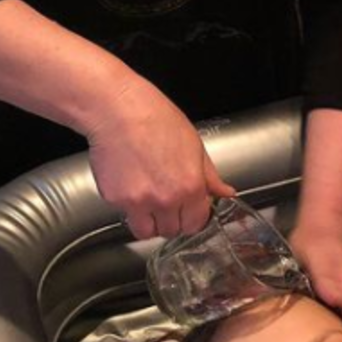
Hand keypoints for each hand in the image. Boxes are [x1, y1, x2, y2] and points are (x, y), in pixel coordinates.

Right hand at [84, 74, 234, 239]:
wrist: (118, 110)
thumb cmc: (156, 118)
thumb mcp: (194, 144)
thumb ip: (210, 176)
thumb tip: (226, 193)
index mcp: (191, 186)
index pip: (196, 223)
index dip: (192, 217)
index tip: (188, 211)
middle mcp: (166, 200)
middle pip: (172, 230)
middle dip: (171, 219)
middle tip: (166, 201)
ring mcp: (138, 202)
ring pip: (146, 232)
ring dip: (149, 221)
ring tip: (148, 199)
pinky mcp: (115, 200)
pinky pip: (125, 215)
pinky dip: (128, 207)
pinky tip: (131, 184)